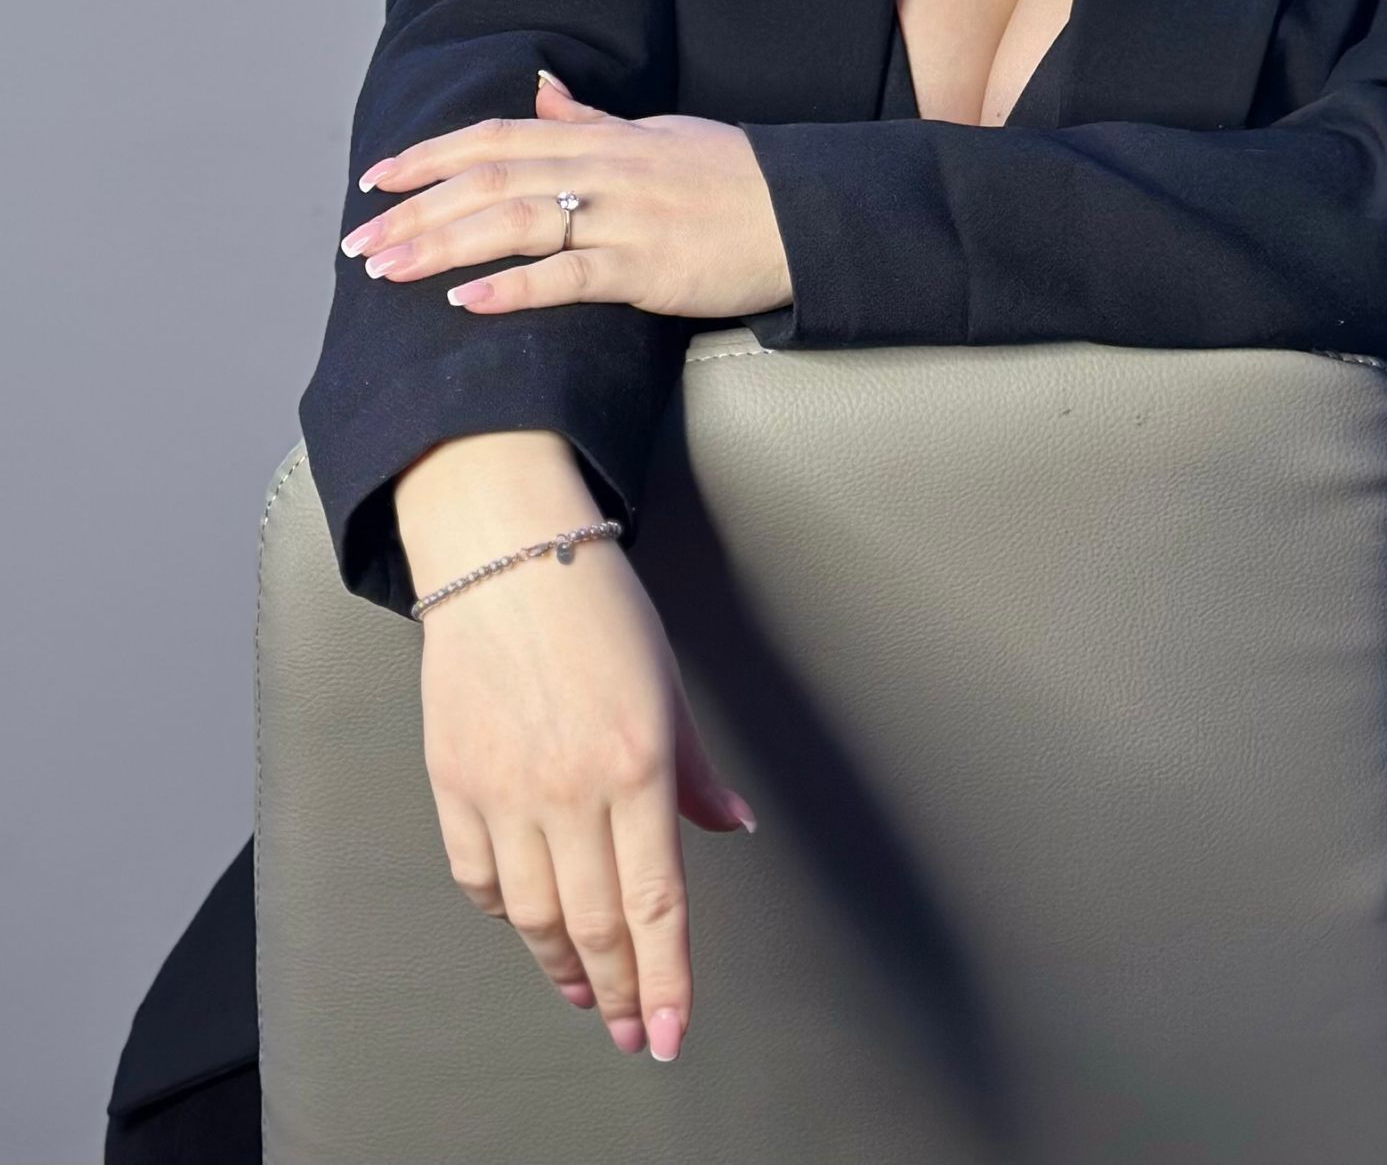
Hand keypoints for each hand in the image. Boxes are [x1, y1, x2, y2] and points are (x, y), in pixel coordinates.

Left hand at [341, 71, 792, 319]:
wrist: (804, 214)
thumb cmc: (734, 177)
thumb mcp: (659, 133)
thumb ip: (592, 119)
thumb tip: (538, 90)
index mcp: (601, 139)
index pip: (495, 137)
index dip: (428, 156)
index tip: (373, 180)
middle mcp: (603, 170)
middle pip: (487, 180)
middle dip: (413, 211)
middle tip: (356, 244)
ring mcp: (623, 218)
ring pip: (513, 224)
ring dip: (440, 247)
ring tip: (386, 272)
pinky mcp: (646, 269)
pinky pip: (568, 278)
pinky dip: (512, 289)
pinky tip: (465, 304)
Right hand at [415, 514, 755, 1059]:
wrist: (505, 554)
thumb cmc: (595, 606)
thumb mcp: (667, 684)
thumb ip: (696, 771)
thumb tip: (732, 825)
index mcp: (636, 763)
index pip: (656, 903)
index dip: (664, 980)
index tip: (666, 1033)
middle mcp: (569, 789)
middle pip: (594, 925)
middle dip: (617, 992)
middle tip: (629, 1030)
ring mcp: (504, 790)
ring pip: (533, 917)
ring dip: (562, 966)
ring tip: (584, 990)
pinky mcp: (453, 783)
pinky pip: (479, 877)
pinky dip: (505, 912)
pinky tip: (527, 922)